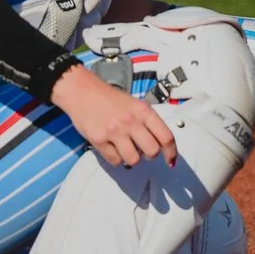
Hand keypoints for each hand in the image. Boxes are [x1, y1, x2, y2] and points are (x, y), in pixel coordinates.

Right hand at [51, 64, 176, 167]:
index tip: (171, 161)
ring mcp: (114, 131)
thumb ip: (148, 122)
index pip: (166, 137)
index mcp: (144, 111)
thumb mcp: (136, 105)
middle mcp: (131, 121)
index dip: (171, 152)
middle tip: (143, 150)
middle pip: (152, 151)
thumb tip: (161, 145)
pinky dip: (117, 159)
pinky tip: (114, 149)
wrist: (83, 92)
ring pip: (134, 160)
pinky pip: (115, 161)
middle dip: (150, 155)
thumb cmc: (111, 100)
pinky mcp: (98, 140)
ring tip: (127, 149)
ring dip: (132, 158)